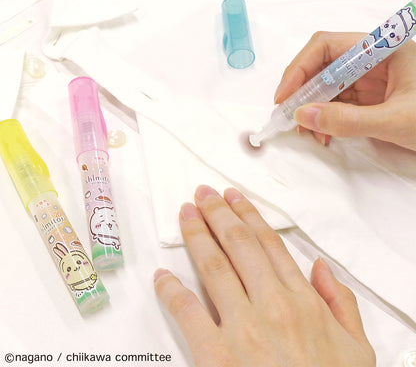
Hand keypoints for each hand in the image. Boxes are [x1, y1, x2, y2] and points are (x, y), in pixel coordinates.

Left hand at [154, 185, 375, 366]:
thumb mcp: (357, 350)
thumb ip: (342, 303)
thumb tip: (321, 267)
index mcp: (302, 301)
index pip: (268, 243)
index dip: (248, 215)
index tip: (233, 198)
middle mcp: (271, 305)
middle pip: (238, 244)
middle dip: (217, 213)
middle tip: (202, 195)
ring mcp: (243, 328)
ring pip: (214, 266)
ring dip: (197, 236)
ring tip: (186, 215)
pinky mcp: (216, 355)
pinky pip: (188, 312)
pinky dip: (171, 290)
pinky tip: (162, 276)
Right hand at [274, 31, 415, 149]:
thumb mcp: (395, 120)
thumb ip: (348, 120)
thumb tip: (302, 115)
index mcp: (382, 49)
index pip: (327, 46)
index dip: (299, 69)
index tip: (284, 97)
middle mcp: (371, 60)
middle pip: (321, 66)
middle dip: (301, 92)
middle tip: (287, 117)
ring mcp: (369, 79)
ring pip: (325, 86)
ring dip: (310, 109)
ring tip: (307, 132)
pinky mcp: (368, 98)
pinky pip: (335, 103)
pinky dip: (323, 118)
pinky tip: (323, 134)